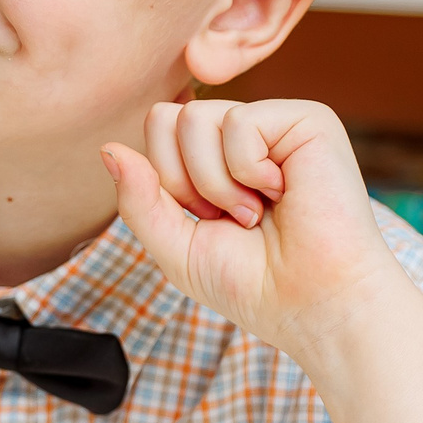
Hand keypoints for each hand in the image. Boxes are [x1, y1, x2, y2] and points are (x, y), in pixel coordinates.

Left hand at [104, 98, 398, 364]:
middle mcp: (247, 132)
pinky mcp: (309, 120)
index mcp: (218, 156)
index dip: (166, 181)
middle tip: (231, 217)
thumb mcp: (176, 245)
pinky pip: (239, 122)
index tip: (207, 220)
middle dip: (184, 181)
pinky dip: (248, 171)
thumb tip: (108, 148)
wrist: (314, 306)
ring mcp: (277, 122)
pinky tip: (282, 195)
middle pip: (169, 116)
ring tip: (255, 212)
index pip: (158, 129)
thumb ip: (139, 198)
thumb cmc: (254, 283)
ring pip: (196, 117)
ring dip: (216, 183)